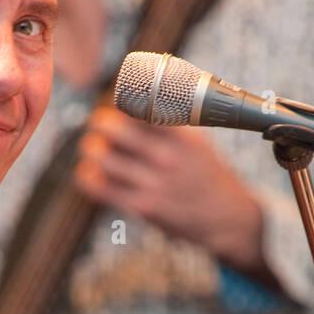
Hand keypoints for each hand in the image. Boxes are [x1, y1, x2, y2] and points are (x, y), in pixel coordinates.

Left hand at [74, 106, 267, 277]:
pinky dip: (88, 177)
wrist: (225, 217)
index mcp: (182, 135)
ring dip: (92, 149)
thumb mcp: (198, 140)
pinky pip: (101, 187)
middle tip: (99, 125)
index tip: (113, 101)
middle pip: (114, 128)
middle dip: (100, 123)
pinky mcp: (143, 207)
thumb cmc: (205, 173)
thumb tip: (134, 96)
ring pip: (103, 157)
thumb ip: (169, 121)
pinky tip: (89, 173)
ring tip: (94, 148)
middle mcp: (167, 157)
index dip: (120, 99)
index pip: (141, 105)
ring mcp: (154, 183)